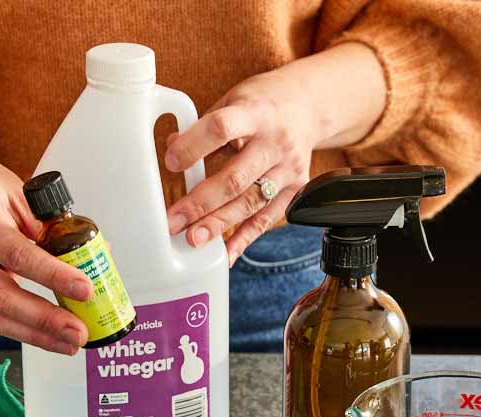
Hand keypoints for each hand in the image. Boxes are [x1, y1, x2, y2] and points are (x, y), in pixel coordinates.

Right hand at [0, 119, 91, 354]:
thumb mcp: (19, 193)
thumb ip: (50, 227)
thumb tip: (90, 255)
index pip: (18, 255)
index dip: (54, 276)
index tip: (85, 290)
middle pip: (2, 298)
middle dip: (45, 322)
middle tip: (79, 332)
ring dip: (33, 335)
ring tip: (67, 343)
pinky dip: (15, 326)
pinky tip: (42, 332)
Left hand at [164, 43, 387, 265]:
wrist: (310, 106)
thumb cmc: (263, 104)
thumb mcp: (233, 100)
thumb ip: (204, 126)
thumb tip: (172, 147)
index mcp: (255, 112)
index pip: (222, 128)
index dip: (195, 147)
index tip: (171, 162)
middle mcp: (275, 142)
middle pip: (236, 178)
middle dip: (201, 203)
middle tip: (174, 222)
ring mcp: (288, 168)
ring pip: (251, 203)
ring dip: (219, 224)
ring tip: (193, 239)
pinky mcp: (296, 189)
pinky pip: (267, 218)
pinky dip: (245, 237)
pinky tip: (226, 252)